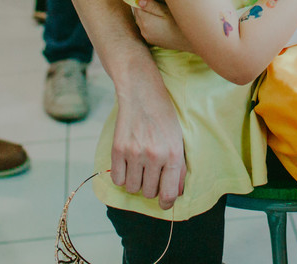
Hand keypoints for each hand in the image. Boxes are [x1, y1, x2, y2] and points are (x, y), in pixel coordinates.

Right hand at [109, 76, 187, 209]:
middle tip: (152, 174)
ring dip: (136, 183)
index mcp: (173, 154)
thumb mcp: (178, 139)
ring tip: (140, 168)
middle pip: (149, 192)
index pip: (168, 193)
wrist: (142, 92)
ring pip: (132, 188)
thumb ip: (178, 167)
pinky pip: (117, 179)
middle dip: (151, 188)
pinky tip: (128, 165)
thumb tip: (175, 193)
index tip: (164, 203)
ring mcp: (134, 153)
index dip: (166, 203)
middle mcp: (154, 156)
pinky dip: (121, 177)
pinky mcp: (117, 149)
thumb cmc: (164, 115)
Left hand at [134, 0, 193, 51]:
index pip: (136, 6)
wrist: (188, 41)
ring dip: (146, 15)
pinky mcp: (152, 40)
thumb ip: (151, 6)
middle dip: (142, 7)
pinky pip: (146, 28)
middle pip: (138, 14)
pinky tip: (159, 21)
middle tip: (154, 1)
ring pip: (141, 21)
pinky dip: (149, 23)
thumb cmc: (179, 24)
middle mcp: (143, 30)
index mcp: (146, 21)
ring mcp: (147, 37)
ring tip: (158, 10)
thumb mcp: (166, 12)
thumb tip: (138, 0)